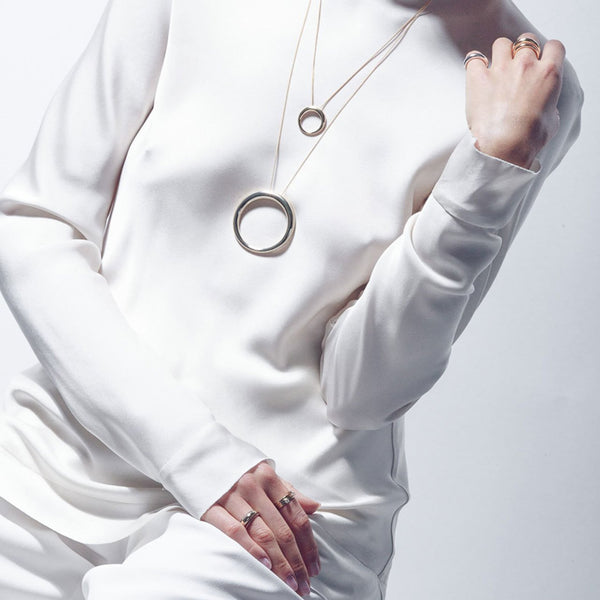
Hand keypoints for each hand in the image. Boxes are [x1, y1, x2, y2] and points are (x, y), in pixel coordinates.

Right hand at [201, 461, 320, 596]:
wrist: (198, 457)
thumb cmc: (237, 470)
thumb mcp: (265, 474)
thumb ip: (289, 491)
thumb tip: (315, 507)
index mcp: (269, 477)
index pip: (295, 515)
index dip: (307, 543)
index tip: (314, 565)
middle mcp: (253, 486)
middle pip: (282, 529)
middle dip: (296, 560)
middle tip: (304, 583)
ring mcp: (233, 497)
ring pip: (262, 534)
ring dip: (279, 562)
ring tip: (289, 582)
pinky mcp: (212, 507)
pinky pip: (235, 532)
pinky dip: (251, 549)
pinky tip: (264, 565)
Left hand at [465, 33, 564, 168]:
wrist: (504, 146)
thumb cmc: (528, 139)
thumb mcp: (551, 121)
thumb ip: (548, 104)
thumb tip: (544, 106)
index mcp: (549, 74)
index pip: (554, 47)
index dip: (545, 53)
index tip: (539, 60)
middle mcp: (526, 65)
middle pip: (527, 40)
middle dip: (522, 51)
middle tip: (515, 68)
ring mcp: (501, 68)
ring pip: (501, 44)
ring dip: (499, 54)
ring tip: (495, 70)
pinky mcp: (479, 77)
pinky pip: (474, 58)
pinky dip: (474, 64)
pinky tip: (475, 74)